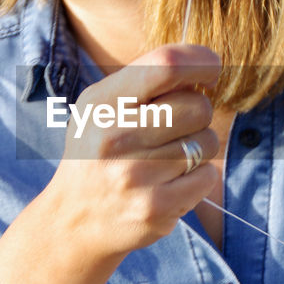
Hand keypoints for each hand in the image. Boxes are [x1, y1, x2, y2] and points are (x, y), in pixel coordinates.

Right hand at [40, 43, 221, 261]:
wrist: (72, 222)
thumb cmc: (97, 156)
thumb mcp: (100, 110)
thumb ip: (144, 83)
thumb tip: (203, 67)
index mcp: (101, 103)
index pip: (166, 66)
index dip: (201, 61)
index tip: (211, 69)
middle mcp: (115, 137)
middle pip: (197, 106)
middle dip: (199, 112)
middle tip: (178, 127)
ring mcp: (136, 175)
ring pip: (207, 141)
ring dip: (199, 147)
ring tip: (168, 159)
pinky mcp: (156, 207)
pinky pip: (208, 176)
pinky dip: (198, 177)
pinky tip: (171, 183)